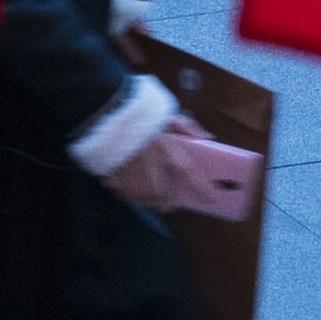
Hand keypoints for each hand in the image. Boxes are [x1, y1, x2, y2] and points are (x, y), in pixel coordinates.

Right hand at [120, 124, 262, 221]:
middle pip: (165, 202)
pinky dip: (129, 189)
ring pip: (146, 201)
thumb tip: (208, 137)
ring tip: (147, 182)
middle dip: (169, 199)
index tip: (212, 199)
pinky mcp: (116, 185)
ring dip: (149, 196)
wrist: (108, 119)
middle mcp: (154, 179)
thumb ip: (189, 128)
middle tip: (168, 189)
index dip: (204, 191)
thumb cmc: (141, 118)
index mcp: (170, 159)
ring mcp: (134, 185)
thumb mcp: (168, 117)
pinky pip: (126, 195)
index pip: (192, 180)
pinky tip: (128, 176)